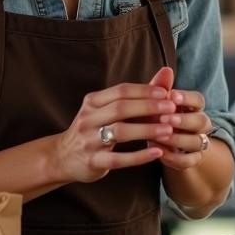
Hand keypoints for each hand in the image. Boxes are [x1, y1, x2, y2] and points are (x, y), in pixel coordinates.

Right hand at [52, 82, 175, 183]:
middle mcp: (88, 118)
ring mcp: (88, 140)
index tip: (167, 93)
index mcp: (92, 102)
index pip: (120, 91)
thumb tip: (167, 72)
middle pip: (120, 108)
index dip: (144, 91)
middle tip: (172, 109)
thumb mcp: (108, 109)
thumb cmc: (94, 129)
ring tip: (168, 130)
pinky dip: (139, 156)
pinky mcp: (92, 161)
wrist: (63, 156)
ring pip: (119, 132)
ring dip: (146, 129)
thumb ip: (137, 95)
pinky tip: (157, 152)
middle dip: (148, 107)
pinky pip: (118, 159)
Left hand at [147, 66, 215, 170]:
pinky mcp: (192, 161)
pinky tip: (159, 153)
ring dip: (177, 139)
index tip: (171, 95)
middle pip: (202, 121)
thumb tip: (166, 69)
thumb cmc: (158, 118)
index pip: (198, 100)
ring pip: (197, 142)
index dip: (187, 97)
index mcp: (193, 107)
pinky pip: (188, 161)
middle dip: (183, 120)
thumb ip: (160, 88)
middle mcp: (200, 125)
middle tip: (165, 118)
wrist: (163, 147)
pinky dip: (174, 158)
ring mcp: (198, 144)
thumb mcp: (156, 103)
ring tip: (158, 136)